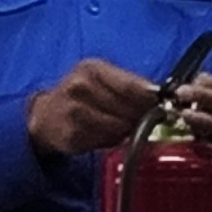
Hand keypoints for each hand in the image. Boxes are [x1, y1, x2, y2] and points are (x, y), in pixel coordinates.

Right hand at [25, 61, 159, 160]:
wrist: (46, 115)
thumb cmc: (81, 94)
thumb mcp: (100, 77)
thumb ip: (129, 84)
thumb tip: (161, 97)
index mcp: (91, 69)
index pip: (129, 85)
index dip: (150, 98)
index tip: (164, 104)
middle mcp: (80, 88)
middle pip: (126, 108)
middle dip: (143, 116)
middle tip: (153, 120)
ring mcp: (74, 112)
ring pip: (118, 127)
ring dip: (130, 130)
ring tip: (132, 128)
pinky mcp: (72, 135)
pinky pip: (106, 141)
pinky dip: (115, 141)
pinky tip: (114, 136)